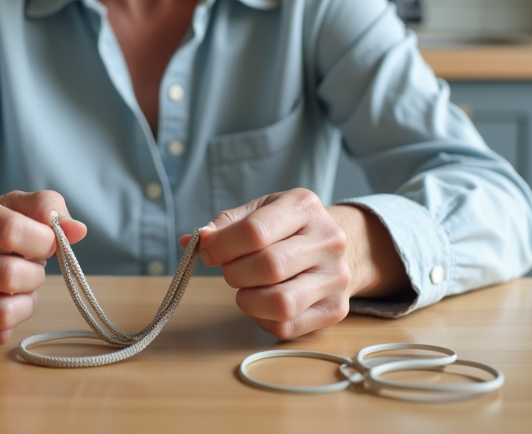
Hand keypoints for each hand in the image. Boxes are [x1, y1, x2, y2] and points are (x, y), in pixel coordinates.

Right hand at [0, 190, 86, 345]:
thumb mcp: (7, 205)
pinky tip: (1, 301)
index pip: (13, 231)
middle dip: (35, 273)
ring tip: (20, 286)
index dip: (44, 240)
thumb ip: (45, 207)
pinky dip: (11, 321)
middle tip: (31, 266)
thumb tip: (77, 231)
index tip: (47, 241)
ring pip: (3, 314)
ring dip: (26, 302)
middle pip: (10, 276)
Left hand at [179, 189, 406, 338]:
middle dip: (234, 273)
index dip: (221, 246)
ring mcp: (336, 278)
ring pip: (280, 303)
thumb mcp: (261, 211)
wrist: (340, 245)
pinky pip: (287, 326)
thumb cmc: (289, 227)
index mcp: (304, 206)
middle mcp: (328, 240)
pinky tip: (263, 302)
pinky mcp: (336, 310)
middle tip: (229, 270)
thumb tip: (191, 242)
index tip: (207, 251)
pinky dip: (263, 318)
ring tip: (247, 288)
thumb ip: (226, 224)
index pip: (254, 231)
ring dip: (248, 300)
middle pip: (267, 266)